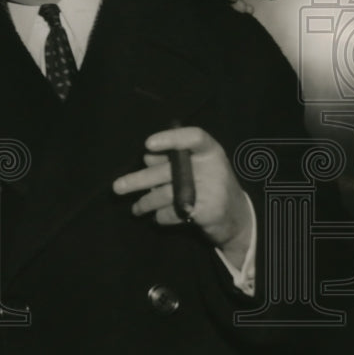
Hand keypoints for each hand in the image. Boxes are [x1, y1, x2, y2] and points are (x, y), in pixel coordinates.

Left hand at [112, 126, 252, 266]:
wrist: (237, 217)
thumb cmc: (210, 184)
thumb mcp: (196, 167)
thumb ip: (172, 160)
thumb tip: (146, 157)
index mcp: (210, 151)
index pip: (194, 137)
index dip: (171, 138)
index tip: (147, 144)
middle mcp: (213, 168)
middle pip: (168, 170)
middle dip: (139, 180)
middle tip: (117, 187)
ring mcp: (213, 191)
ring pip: (165, 195)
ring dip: (145, 203)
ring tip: (136, 208)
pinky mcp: (209, 212)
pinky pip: (173, 213)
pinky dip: (161, 216)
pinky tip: (158, 217)